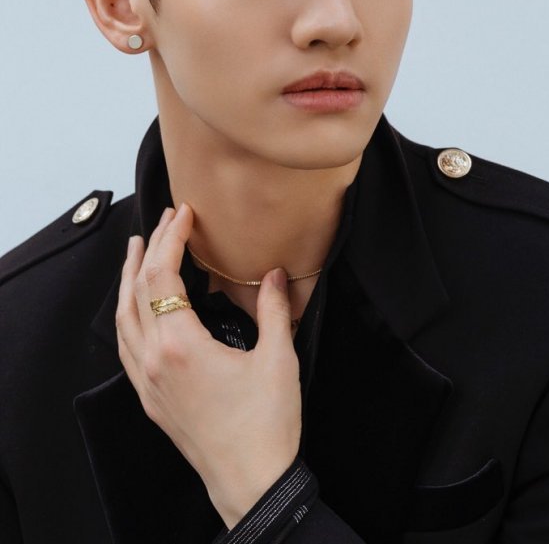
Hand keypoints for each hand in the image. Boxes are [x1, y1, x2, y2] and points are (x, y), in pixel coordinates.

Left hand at [115, 203, 301, 528]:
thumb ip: (273, 309)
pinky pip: (125, 347)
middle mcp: (155, 360)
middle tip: (162, 222)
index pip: (163, 277)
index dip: (171, 239)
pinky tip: (133, 309)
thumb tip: (275, 275)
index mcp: (181, 345)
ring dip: (128, 280)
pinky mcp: (150, 399)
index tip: (183, 214)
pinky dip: (125, 316)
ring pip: (122, 319)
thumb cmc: (266, 424)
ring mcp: (148, 381)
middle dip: (149, 250)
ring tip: (136, 253)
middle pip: (137, 291)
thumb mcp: (278, 358)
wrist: (251, 482)